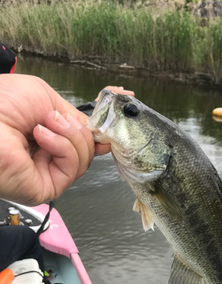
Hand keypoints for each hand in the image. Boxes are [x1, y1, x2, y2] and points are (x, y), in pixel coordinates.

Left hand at [0, 75, 133, 204]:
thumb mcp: (43, 96)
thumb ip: (72, 114)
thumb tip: (97, 133)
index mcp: (46, 133)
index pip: (81, 135)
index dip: (99, 126)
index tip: (118, 114)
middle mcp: (48, 154)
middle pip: (88, 147)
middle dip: (78, 129)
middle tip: (55, 118)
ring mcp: (48, 172)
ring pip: (85, 158)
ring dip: (70, 136)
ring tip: (43, 125)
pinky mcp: (48, 187)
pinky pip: (74, 168)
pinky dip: (63, 148)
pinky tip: (41, 137)